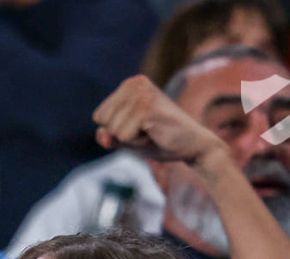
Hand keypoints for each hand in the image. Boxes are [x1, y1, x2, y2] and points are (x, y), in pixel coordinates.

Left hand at [93, 76, 224, 166]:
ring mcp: (142, 95)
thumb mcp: (125, 138)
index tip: (139, 126)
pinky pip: (124, 136)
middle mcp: (136, 83)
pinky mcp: (148, 109)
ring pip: (113, 130)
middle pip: (103, 122)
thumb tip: (104, 136)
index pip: (99, 116)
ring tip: (151, 131)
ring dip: (131, 139)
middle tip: (147, 130)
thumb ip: (106, 135)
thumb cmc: (157, 139)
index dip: (115, 129)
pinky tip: (154, 134)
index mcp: (130, 84)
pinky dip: (137, 142)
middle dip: (122, 134)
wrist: (190, 144)